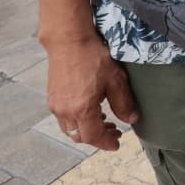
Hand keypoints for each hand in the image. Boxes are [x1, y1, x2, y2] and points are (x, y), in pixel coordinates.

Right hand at [44, 37, 138, 151]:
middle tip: (114, 131)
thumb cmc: (93, 57)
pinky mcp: (52, 98)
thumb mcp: (115, 79)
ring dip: (86, 130)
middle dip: (97, 138)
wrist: (69, 41)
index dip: (106, 143)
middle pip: (80, 136)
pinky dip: (77, 120)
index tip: (117, 144)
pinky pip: (64, 118)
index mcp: (81, 109)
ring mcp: (56, 105)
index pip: (93, 136)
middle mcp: (65, 111)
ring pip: (70, 129)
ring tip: (104, 120)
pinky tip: (90, 110)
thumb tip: (131, 120)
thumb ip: (123, 103)